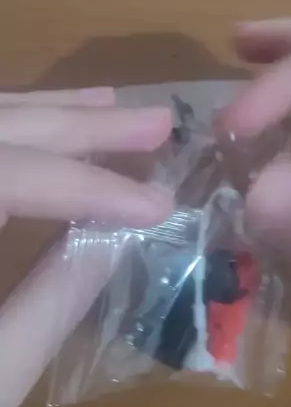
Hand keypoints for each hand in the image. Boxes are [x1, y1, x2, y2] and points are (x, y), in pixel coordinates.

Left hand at [0, 87, 171, 406]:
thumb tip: (120, 234)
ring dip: (44, 115)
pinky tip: (52, 123)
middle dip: (73, 126)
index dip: (84, 187)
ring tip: (119, 106)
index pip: (1, 179)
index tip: (157, 204)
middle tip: (159, 122)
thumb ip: (51, 300)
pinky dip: (9, 132)